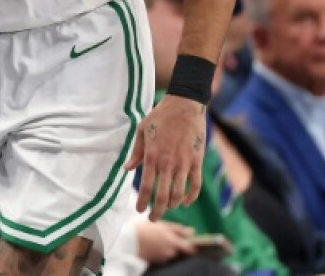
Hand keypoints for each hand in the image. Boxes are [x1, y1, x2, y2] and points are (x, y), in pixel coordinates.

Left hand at [125, 94, 205, 219]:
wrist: (185, 105)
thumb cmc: (161, 116)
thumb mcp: (142, 130)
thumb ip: (136, 152)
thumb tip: (127, 169)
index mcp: (152, 156)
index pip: (146, 186)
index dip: (143, 201)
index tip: (140, 210)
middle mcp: (168, 163)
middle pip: (163, 195)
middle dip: (158, 210)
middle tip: (153, 218)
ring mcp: (184, 163)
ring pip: (179, 193)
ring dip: (173, 205)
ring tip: (168, 209)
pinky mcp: (196, 161)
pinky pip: (195, 184)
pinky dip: (192, 197)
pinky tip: (186, 202)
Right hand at [134, 219, 195, 263]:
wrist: (128, 239)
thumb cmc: (146, 228)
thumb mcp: (162, 225)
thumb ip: (178, 229)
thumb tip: (192, 232)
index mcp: (174, 243)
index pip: (190, 249)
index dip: (191, 246)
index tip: (190, 242)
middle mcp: (170, 253)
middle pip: (179, 251)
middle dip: (176, 246)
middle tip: (167, 237)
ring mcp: (163, 258)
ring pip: (170, 254)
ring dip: (167, 248)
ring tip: (157, 240)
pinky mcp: (155, 261)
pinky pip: (162, 257)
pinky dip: (160, 252)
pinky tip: (153, 245)